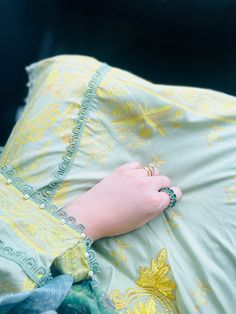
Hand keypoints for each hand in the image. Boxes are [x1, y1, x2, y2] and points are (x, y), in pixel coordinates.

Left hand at [65, 162, 181, 239]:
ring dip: (149, 177)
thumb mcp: (142, 221)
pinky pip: (138, 165)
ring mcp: (136, 175)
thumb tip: (163, 198)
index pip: (175, 193)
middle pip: (165, 179)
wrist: (93, 213)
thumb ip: (156, 208)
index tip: (164, 197)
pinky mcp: (123, 169)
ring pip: (152, 170)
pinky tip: (130, 178)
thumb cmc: (117, 223)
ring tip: (139, 185)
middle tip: (150, 192)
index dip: (170, 196)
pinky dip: (137, 170)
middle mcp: (148, 186)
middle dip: (161, 186)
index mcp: (155, 202)